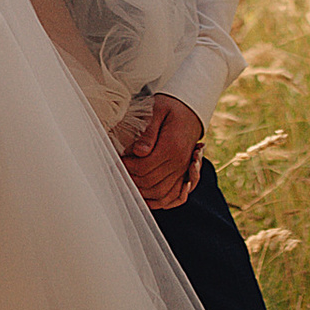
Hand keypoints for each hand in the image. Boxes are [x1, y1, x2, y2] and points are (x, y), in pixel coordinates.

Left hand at [118, 93, 203, 217]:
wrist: (191, 110)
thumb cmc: (171, 108)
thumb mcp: (158, 110)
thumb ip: (148, 132)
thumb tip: (139, 151)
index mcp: (172, 146)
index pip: (144, 166)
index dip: (127, 166)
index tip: (118, 160)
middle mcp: (179, 162)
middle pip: (150, 182)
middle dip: (131, 179)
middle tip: (118, 171)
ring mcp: (183, 170)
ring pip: (160, 192)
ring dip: (142, 192)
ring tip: (128, 181)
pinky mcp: (184, 174)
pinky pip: (173, 196)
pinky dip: (158, 201)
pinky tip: (144, 197)